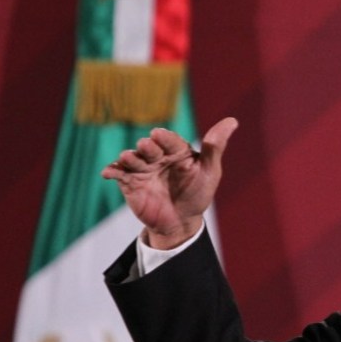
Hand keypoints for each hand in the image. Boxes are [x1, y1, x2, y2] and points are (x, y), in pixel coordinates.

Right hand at [102, 117, 238, 248]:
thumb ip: (215, 147)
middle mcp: (158, 156)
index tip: (159, 135)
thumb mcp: (210, 172)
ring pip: (133, 158)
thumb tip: (233, 120)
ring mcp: (142, 168)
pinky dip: (112, 171)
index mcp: (177, 151)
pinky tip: (108, 172)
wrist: (180, 221)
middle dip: (147, 147)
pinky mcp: (130, 182)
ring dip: (129, 157)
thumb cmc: (197, 193)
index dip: (165, 138)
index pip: (170, 140)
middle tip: (146, 146)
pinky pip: (119, 174)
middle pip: (149, 148)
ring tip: (128, 158)